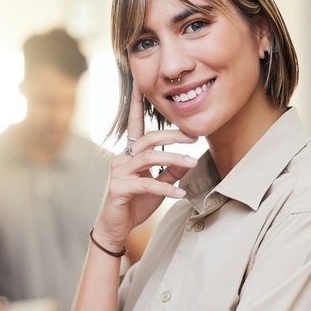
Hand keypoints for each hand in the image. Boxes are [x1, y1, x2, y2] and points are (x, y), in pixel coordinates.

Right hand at [93, 82, 197, 251]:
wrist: (116, 228)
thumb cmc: (135, 204)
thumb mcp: (158, 185)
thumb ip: (170, 172)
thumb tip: (188, 161)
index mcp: (130, 153)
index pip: (134, 123)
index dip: (136, 102)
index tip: (140, 82)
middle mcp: (122, 157)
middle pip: (149, 138)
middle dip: (174, 135)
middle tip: (195, 136)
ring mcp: (119, 172)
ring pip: (149, 157)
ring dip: (174, 159)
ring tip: (193, 163)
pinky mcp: (119, 188)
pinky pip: (147, 183)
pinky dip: (166, 188)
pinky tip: (180, 194)